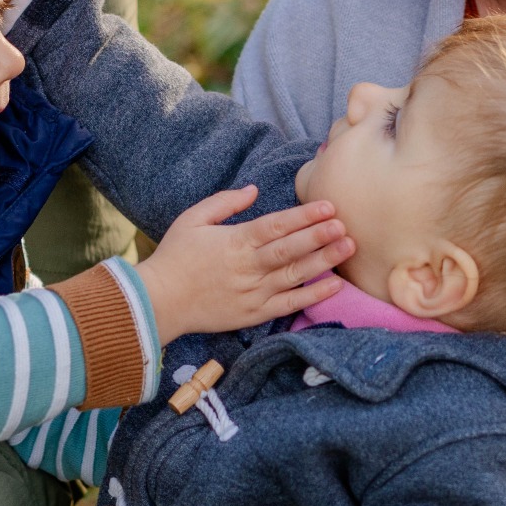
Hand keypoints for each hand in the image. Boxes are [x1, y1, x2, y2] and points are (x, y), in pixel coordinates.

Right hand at [137, 186, 350, 341]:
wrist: (158, 302)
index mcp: (234, 241)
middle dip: (320, 236)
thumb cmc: (174, 257)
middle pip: (290, 249)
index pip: (276, 226)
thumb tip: (253, 190)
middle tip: (345, 225)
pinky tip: (334, 285)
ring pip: (295, 275)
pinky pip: (289, 304)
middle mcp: (247, 267)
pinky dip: (313, 296)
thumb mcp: (192, 219)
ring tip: (348, 248)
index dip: (304, 216)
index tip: (328, 207)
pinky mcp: (254, 314)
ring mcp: (253, 293)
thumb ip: (224, 202)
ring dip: (323, 261)